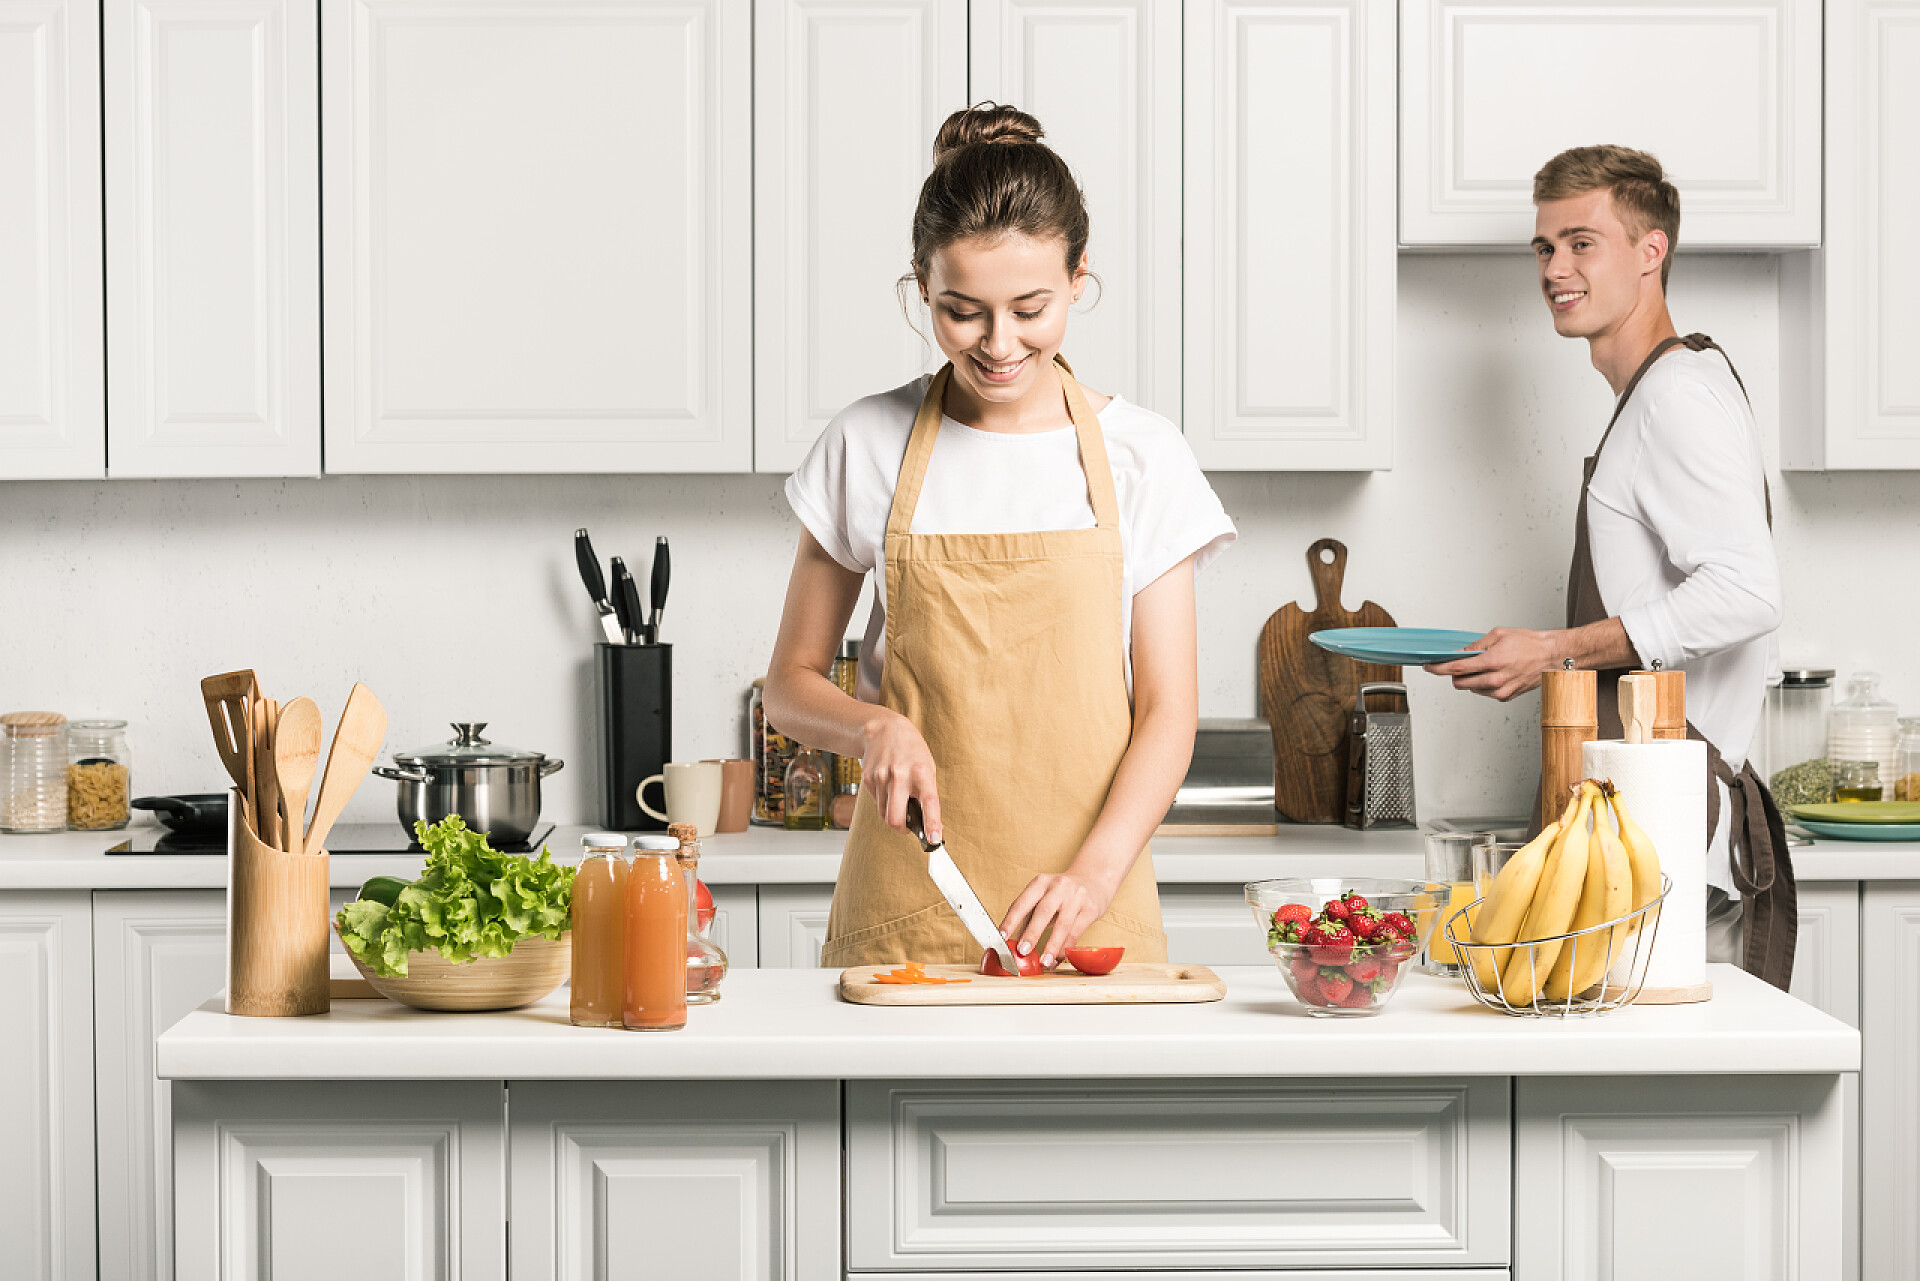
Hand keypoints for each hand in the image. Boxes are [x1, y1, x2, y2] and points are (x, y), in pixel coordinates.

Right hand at [859, 710, 941, 840]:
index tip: (934, 840)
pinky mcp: (867, 779)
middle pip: (895, 819)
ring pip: (884, 815)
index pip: (928, 802)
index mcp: (921, 772)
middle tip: (908, 827)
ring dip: (893, 814)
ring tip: (898, 797)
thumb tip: (931, 825)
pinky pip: (876, 804)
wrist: (883, 729)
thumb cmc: (911, 750)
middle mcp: (899, 775)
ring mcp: (881, 777)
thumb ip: (927, 794)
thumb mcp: (927, 767)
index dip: (931, 823)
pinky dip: (884, 802)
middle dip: (902, 830)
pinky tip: (887, 786)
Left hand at [1000, 871, 1116, 968]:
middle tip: (1023, 951)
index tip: (1002, 937)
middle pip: (1043, 911)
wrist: (1094, 881)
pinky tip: (1058, 959)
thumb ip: (1028, 918)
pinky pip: (1076, 931)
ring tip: (1044, 962)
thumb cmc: (1062, 894)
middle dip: (1032, 933)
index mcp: (1040, 882)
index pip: (1022, 902)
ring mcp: (1076, 896)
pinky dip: (1066, 948)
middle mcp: (1058, 886)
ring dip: (1052, 946)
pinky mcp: (1090, 909)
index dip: (1011, 920)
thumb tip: (1012, 942)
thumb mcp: (1043, 898)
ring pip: (1063, 924)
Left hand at [1425, 627, 1559, 700]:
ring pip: (1470, 688)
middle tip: (1458, 663)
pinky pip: (1483, 692)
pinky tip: (1493, 673)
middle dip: (1454, 673)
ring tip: (1484, 665)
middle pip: (1459, 682)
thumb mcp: (1499, 634)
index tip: (1429, 666)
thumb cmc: (1530, 644)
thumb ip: (1476, 645)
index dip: (1438, 668)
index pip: (1456, 668)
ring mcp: (1500, 691)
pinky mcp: (1505, 697)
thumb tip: (1460, 652)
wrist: (1551, 656)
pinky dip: (1481, 683)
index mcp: (1492, 662)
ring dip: (1469, 678)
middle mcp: (1495, 680)